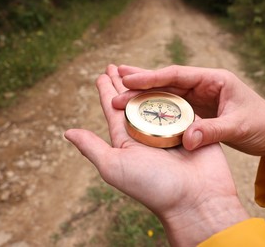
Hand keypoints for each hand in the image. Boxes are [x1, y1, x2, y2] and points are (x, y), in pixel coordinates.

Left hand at [65, 65, 248, 245]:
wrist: (196, 199)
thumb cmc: (153, 186)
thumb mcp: (114, 167)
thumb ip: (93, 148)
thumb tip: (68, 132)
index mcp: (127, 140)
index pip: (113, 109)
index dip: (106, 91)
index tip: (102, 75)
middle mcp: (147, 132)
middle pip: (133, 100)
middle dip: (124, 83)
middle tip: (115, 66)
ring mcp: (170, 128)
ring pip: (156, 99)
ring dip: (147, 83)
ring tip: (136, 69)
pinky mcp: (192, 126)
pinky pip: (180, 104)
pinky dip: (174, 91)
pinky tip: (167, 79)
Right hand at [112, 65, 264, 163]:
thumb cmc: (262, 125)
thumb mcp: (239, 127)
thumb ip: (212, 131)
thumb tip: (186, 140)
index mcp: (214, 79)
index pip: (176, 74)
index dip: (151, 77)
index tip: (128, 80)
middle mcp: (204, 84)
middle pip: (167, 79)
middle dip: (142, 79)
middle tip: (115, 76)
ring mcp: (200, 96)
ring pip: (167, 91)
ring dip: (145, 91)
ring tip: (120, 87)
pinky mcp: (199, 109)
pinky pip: (173, 106)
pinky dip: (156, 105)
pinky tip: (141, 107)